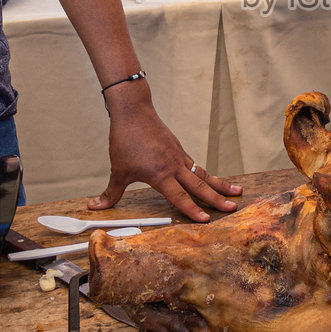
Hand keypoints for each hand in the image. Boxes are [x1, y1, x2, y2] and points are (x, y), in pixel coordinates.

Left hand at [90, 85, 242, 220]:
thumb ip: (110, 192)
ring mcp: (179, 156)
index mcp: (159, 175)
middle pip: (199, 186)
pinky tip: (213, 180)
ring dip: (220, 185)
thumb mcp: (117, 169)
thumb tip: (94, 206)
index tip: (206, 220)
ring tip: (236, 192)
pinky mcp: (179, 149)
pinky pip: (196, 166)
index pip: (179, 197)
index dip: (192, 210)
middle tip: (233, 209)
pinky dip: (207, 175)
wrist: (134, 111)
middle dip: (217, 199)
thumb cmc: (125, 139)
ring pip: (203, 174)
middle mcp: (174, 166)